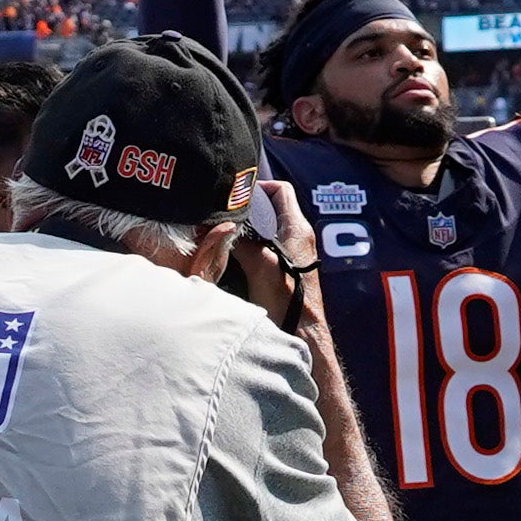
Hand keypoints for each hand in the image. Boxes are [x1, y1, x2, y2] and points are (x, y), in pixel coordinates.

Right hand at [234, 179, 322, 325]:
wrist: (302, 333)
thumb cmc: (287, 300)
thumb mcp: (258, 265)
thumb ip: (240, 242)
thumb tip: (219, 229)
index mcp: (297, 228)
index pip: (280, 190)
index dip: (259, 187)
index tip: (237, 195)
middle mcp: (298, 237)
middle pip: (271, 208)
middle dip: (248, 209)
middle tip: (225, 215)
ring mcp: (294, 252)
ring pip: (267, 229)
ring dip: (247, 229)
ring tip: (225, 234)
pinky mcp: (286, 268)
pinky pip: (266, 247)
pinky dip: (251, 246)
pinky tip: (233, 255)